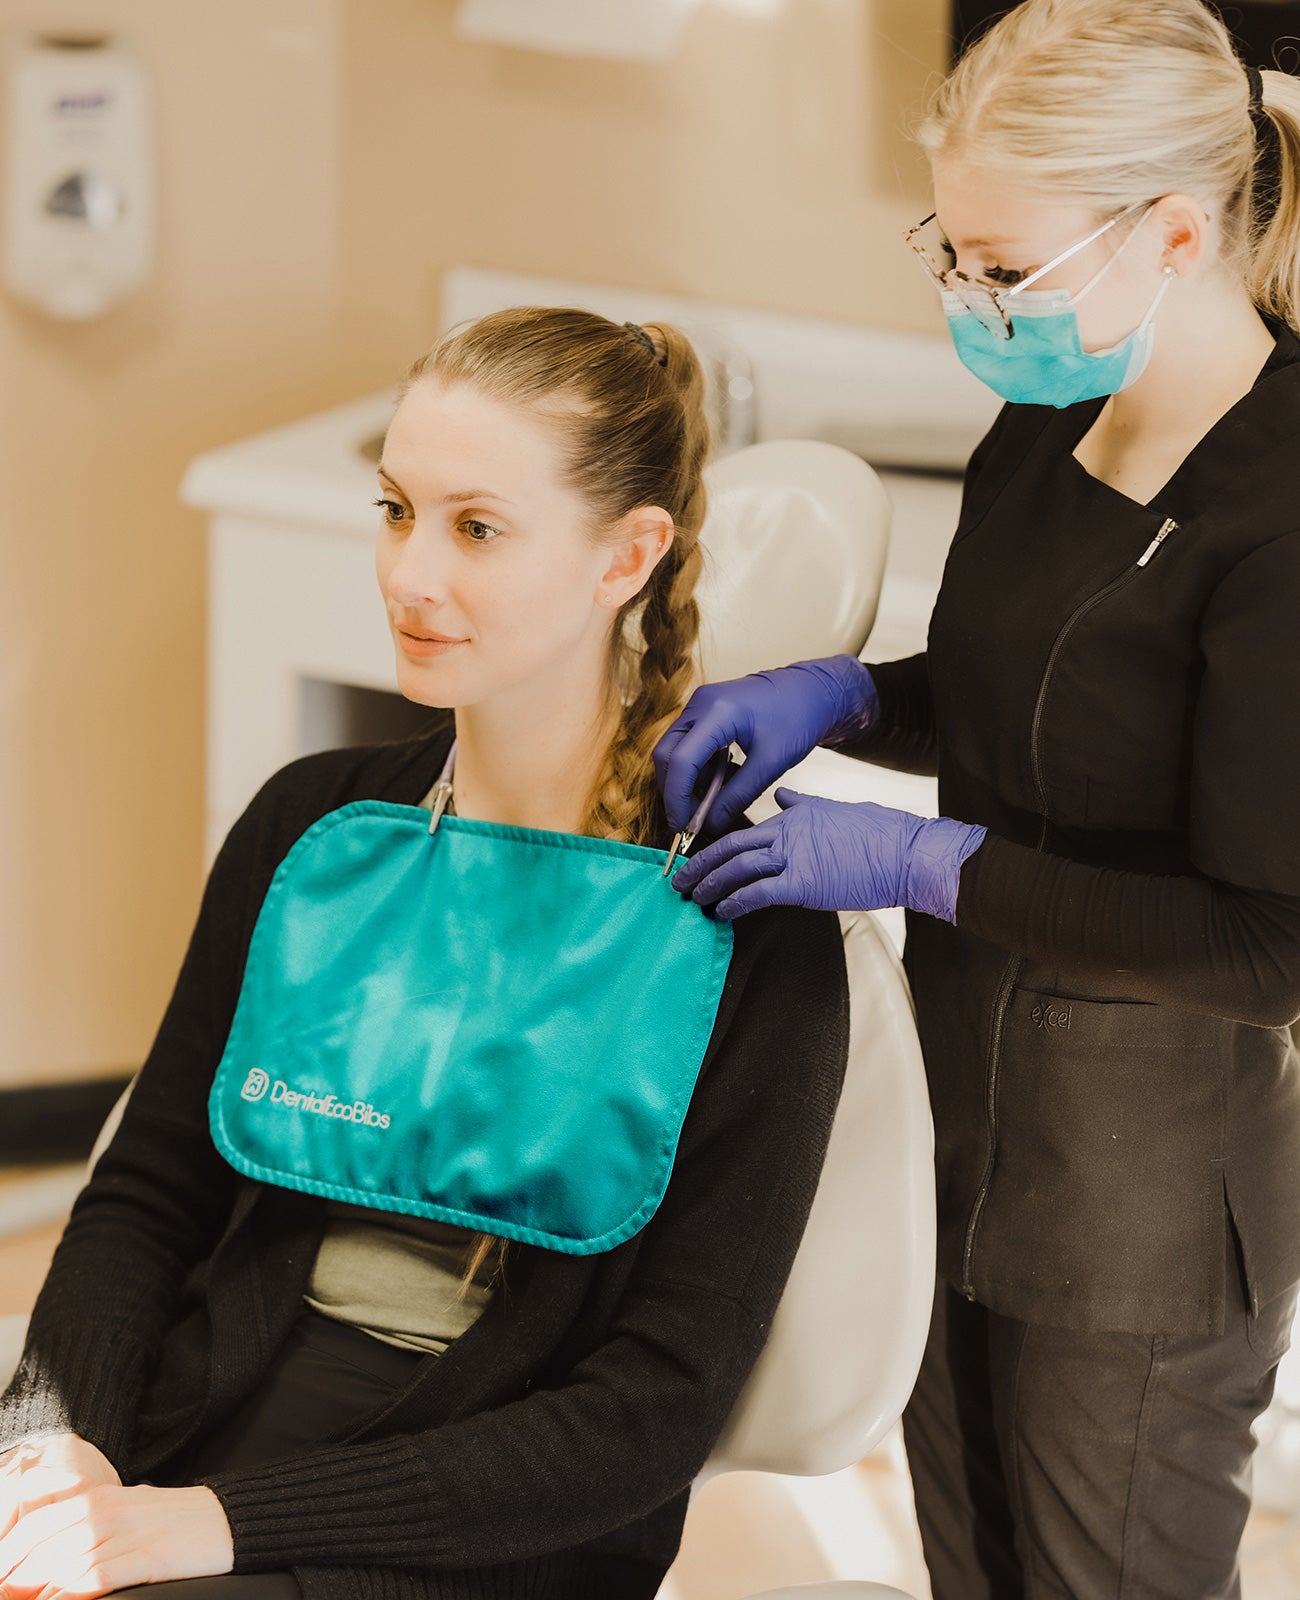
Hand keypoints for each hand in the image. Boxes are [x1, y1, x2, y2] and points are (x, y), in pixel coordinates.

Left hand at [0, 1432, 232, 1599]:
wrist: (227, 1520)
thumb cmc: (175, 1523)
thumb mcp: (126, 1515)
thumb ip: (88, 1529)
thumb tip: (46, 1562)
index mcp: (99, 1496)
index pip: (34, 1524)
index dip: (7, 1555)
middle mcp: (107, 1510)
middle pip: (40, 1546)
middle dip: (13, 1579)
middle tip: (4, 1598)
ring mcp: (126, 1532)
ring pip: (61, 1564)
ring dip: (34, 1592)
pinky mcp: (146, 1555)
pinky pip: (93, 1578)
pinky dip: (68, 1596)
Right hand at [653, 656, 878, 834]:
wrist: (812, 691)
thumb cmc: (798, 719)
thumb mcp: (771, 764)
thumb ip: (738, 796)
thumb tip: (709, 825)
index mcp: (717, 711)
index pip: (680, 761)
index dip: (676, 799)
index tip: (682, 828)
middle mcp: (701, 703)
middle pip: (666, 755)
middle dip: (676, 791)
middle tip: (693, 819)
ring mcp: (700, 705)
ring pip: (675, 751)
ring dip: (690, 780)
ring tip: (722, 794)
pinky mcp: (705, 711)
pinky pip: (689, 745)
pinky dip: (701, 768)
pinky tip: (727, 776)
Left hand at [670, 786, 986, 921]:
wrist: (906, 852)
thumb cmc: (880, 835)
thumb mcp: (835, 810)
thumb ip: (803, 806)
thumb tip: (783, 797)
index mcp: (794, 816)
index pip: (744, 831)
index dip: (716, 848)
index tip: (700, 861)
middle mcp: (787, 832)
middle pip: (730, 847)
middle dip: (700, 865)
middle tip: (679, 880)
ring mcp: (794, 857)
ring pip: (736, 868)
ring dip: (710, 885)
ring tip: (694, 899)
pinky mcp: (803, 883)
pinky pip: (756, 893)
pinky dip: (734, 903)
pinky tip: (722, 913)